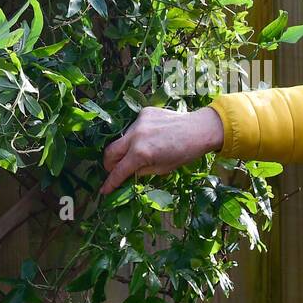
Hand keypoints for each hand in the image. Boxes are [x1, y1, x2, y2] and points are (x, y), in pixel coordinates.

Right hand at [99, 106, 224, 195]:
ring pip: (122, 139)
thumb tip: (127, 174)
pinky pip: (133, 127)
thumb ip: (140, 171)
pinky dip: (137, 136)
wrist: (199, 129)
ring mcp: (138, 122)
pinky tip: (151, 137)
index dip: (110, 183)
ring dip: (125, 148)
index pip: (118, 171)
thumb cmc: (184, 153)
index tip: (104, 190)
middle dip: (110, 164)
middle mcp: (135, 136)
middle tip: (116, 170)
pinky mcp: (144, 112)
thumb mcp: (162, 169)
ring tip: (141, 151)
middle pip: (110, 152)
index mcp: (141, 153)